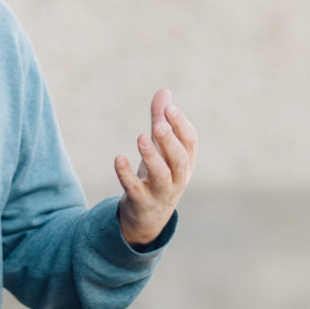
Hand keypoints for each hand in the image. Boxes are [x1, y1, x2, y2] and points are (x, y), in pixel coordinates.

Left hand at [115, 89, 197, 247]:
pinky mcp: (141, 201)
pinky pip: (134, 188)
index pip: (190, 142)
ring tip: (140, 137)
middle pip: (180, 159)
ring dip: (151, 156)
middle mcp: (178, 178)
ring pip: (161, 175)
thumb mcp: (161, 148)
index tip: (169, 109)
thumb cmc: (159, 174)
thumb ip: (162, 120)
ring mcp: (160, 191)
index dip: (181, 125)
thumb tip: (164, 91)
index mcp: (185, 162)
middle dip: (170, 141)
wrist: (148, 217)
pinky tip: (118, 158)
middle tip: (158, 124)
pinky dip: (125, 174)